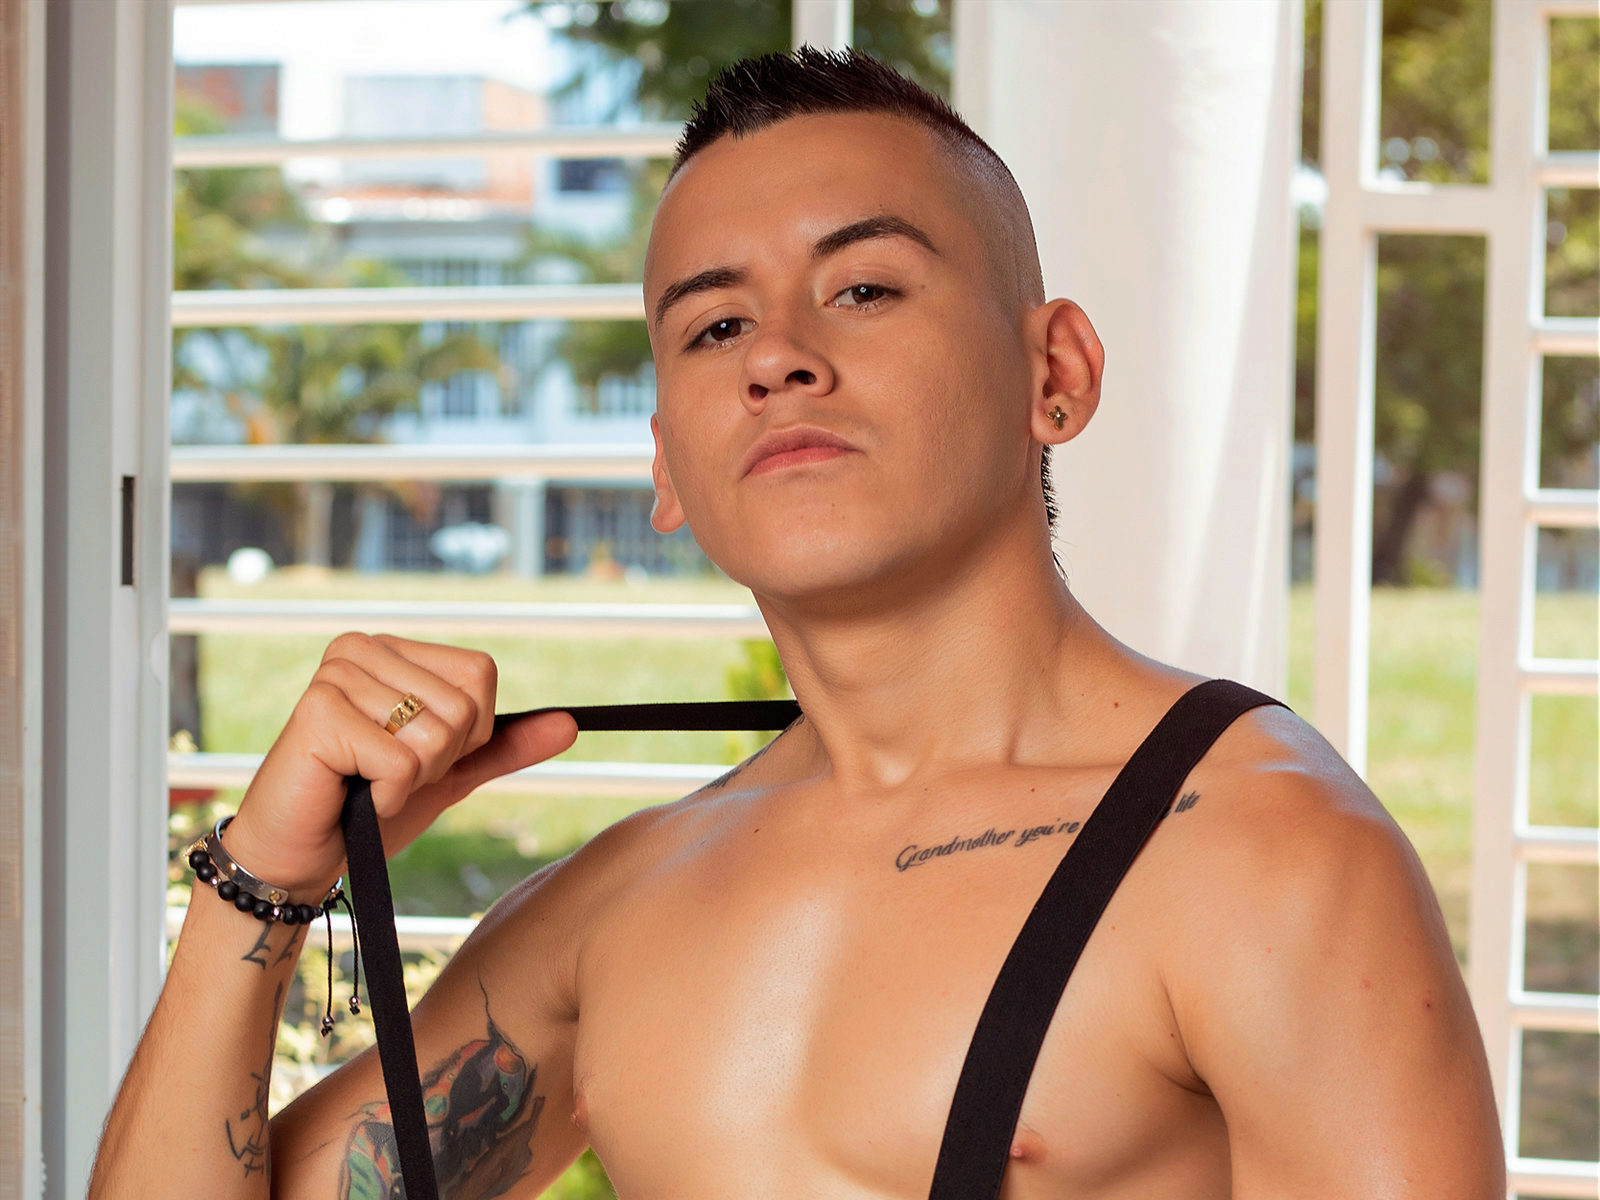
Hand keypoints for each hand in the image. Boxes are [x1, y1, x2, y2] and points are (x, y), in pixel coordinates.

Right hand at [221, 633, 578, 898]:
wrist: (298, 856)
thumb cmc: (366, 808)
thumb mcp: (449, 773)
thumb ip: (505, 746)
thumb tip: (571, 724)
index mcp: (392, 650)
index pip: (481, 675)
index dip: (470, 731)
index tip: (420, 755)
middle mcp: (361, 648)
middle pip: (464, 705)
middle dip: (439, 760)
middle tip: (386, 776)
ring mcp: (336, 676)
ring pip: (436, 734)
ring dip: (410, 780)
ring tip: (364, 783)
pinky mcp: (318, 713)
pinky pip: (402, 762)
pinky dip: (385, 796)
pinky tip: (350, 794)